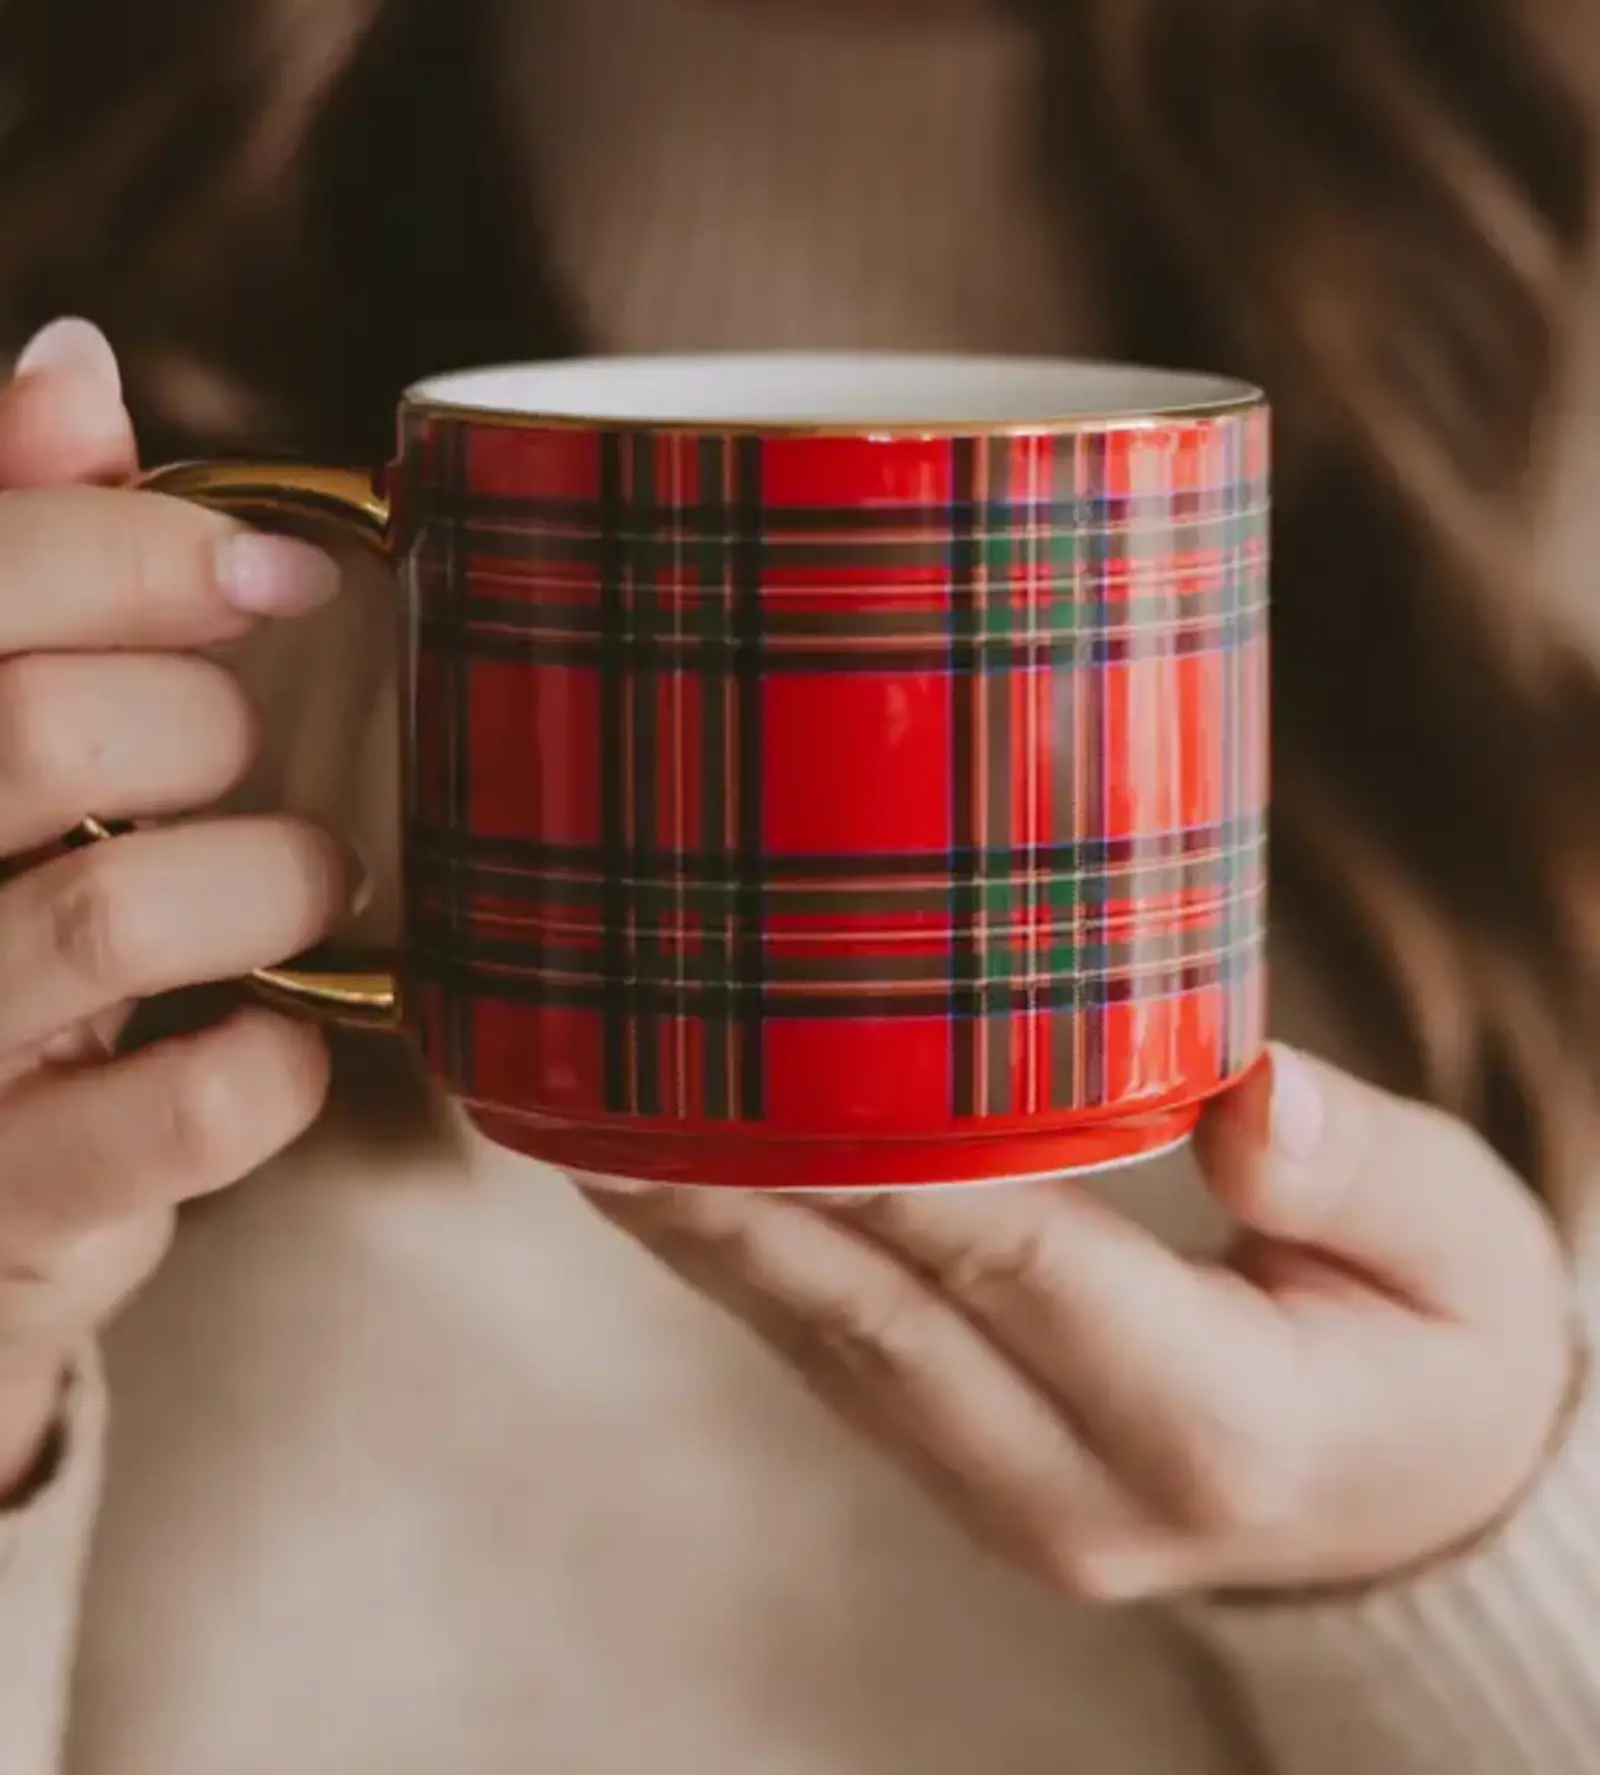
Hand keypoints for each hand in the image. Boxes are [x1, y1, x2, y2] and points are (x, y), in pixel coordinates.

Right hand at [0, 321, 353, 1498]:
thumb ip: (6, 548)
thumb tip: (76, 362)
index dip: (137, 545)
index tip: (279, 569)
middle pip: (38, 730)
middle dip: (201, 719)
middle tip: (247, 749)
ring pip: (113, 910)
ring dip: (268, 876)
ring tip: (303, 879)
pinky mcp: (3, 1212)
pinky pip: (187, 1111)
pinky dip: (278, 1062)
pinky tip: (277, 1039)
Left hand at [587, 1048, 1576, 1597]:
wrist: (1421, 1499)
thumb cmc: (1442, 1344)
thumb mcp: (1462, 1250)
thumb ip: (1360, 1175)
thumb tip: (1250, 1093)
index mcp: (1219, 1428)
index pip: (1016, 1261)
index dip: (878, 1163)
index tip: (753, 1072)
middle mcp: (1088, 1496)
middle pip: (878, 1322)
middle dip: (732, 1205)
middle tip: (603, 1096)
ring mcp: (1016, 1506)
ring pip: (834, 1355)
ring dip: (714, 1240)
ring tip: (598, 1126)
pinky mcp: (975, 1482)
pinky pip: (844, 1371)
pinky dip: (759, 1275)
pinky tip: (687, 1193)